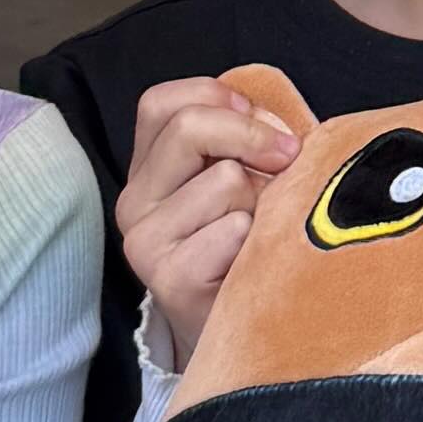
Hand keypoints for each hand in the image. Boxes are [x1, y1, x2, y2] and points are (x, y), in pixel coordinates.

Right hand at [117, 79, 294, 368]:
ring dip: (262, 198)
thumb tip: (276, 122)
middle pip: (189, 128)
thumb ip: (242, 139)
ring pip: (224, 179)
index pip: (160, 104)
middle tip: (289, 156)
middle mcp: (133, 202)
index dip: (214, 96)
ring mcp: (144, 242)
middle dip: (252, 135)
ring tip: (260, 231)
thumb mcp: (240, 179)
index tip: (261, 118)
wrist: (236, 325)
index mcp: (146, 170)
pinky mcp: (168, 280)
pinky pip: (234, 229)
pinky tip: (252, 261)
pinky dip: (258, 238)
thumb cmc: (246, 243)